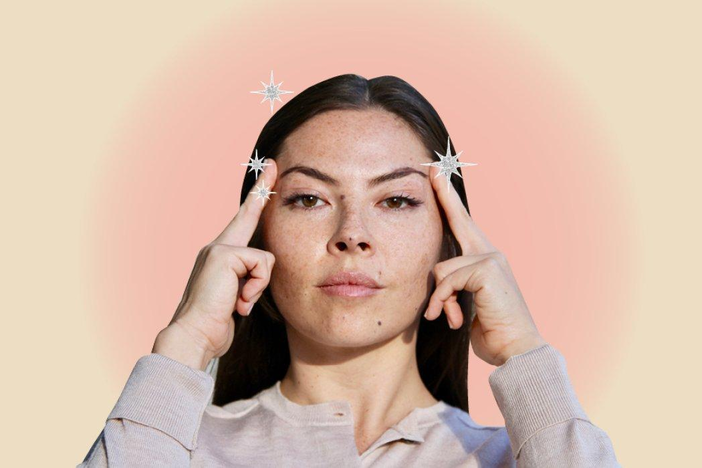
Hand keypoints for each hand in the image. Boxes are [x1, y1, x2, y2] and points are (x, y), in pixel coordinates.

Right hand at [153, 160, 277, 369]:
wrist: (194, 335)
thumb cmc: (216, 324)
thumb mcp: (237, 297)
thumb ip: (247, 280)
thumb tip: (262, 273)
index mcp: (221, 257)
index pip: (242, 224)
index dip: (255, 201)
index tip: (266, 178)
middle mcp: (217, 247)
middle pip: (248, 214)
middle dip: (262, 188)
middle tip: (273, 163)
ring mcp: (219, 249)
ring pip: (265, 258)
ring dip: (259, 287)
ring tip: (241, 303)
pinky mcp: (224, 255)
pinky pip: (261, 265)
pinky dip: (256, 288)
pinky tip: (239, 303)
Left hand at [423, 165, 546, 366]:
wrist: (516, 350)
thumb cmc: (492, 330)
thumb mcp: (466, 304)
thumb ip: (453, 286)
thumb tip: (436, 284)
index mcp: (484, 259)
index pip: (462, 224)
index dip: (448, 199)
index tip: (438, 175)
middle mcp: (490, 253)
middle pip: (458, 220)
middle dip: (444, 194)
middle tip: (431, 167)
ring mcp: (491, 259)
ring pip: (442, 268)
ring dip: (439, 298)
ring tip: (449, 316)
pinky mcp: (488, 270)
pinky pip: (448, 281)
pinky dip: (444, 303)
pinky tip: (452, 320)